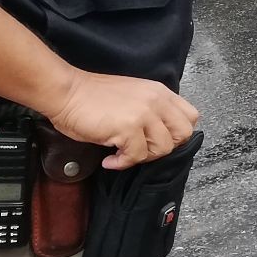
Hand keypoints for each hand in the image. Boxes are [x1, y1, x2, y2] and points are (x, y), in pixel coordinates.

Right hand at [45, 70, 199, 168]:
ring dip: (142, 157)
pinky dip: (121, 163)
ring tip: (122, 154)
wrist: (66, 92)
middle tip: (142, 150)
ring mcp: (144, 114)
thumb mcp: (133, 97)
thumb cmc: (91, 97)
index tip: (155, 139)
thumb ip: (151, 110)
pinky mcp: (128, 127)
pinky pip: (136, 156)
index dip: (176, 133)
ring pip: (163, 148)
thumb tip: (159, 135)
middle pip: (184, 134)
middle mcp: (156, 101)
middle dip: (164, 148)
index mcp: (159, 92)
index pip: (190, 116)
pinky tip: (109, 160)